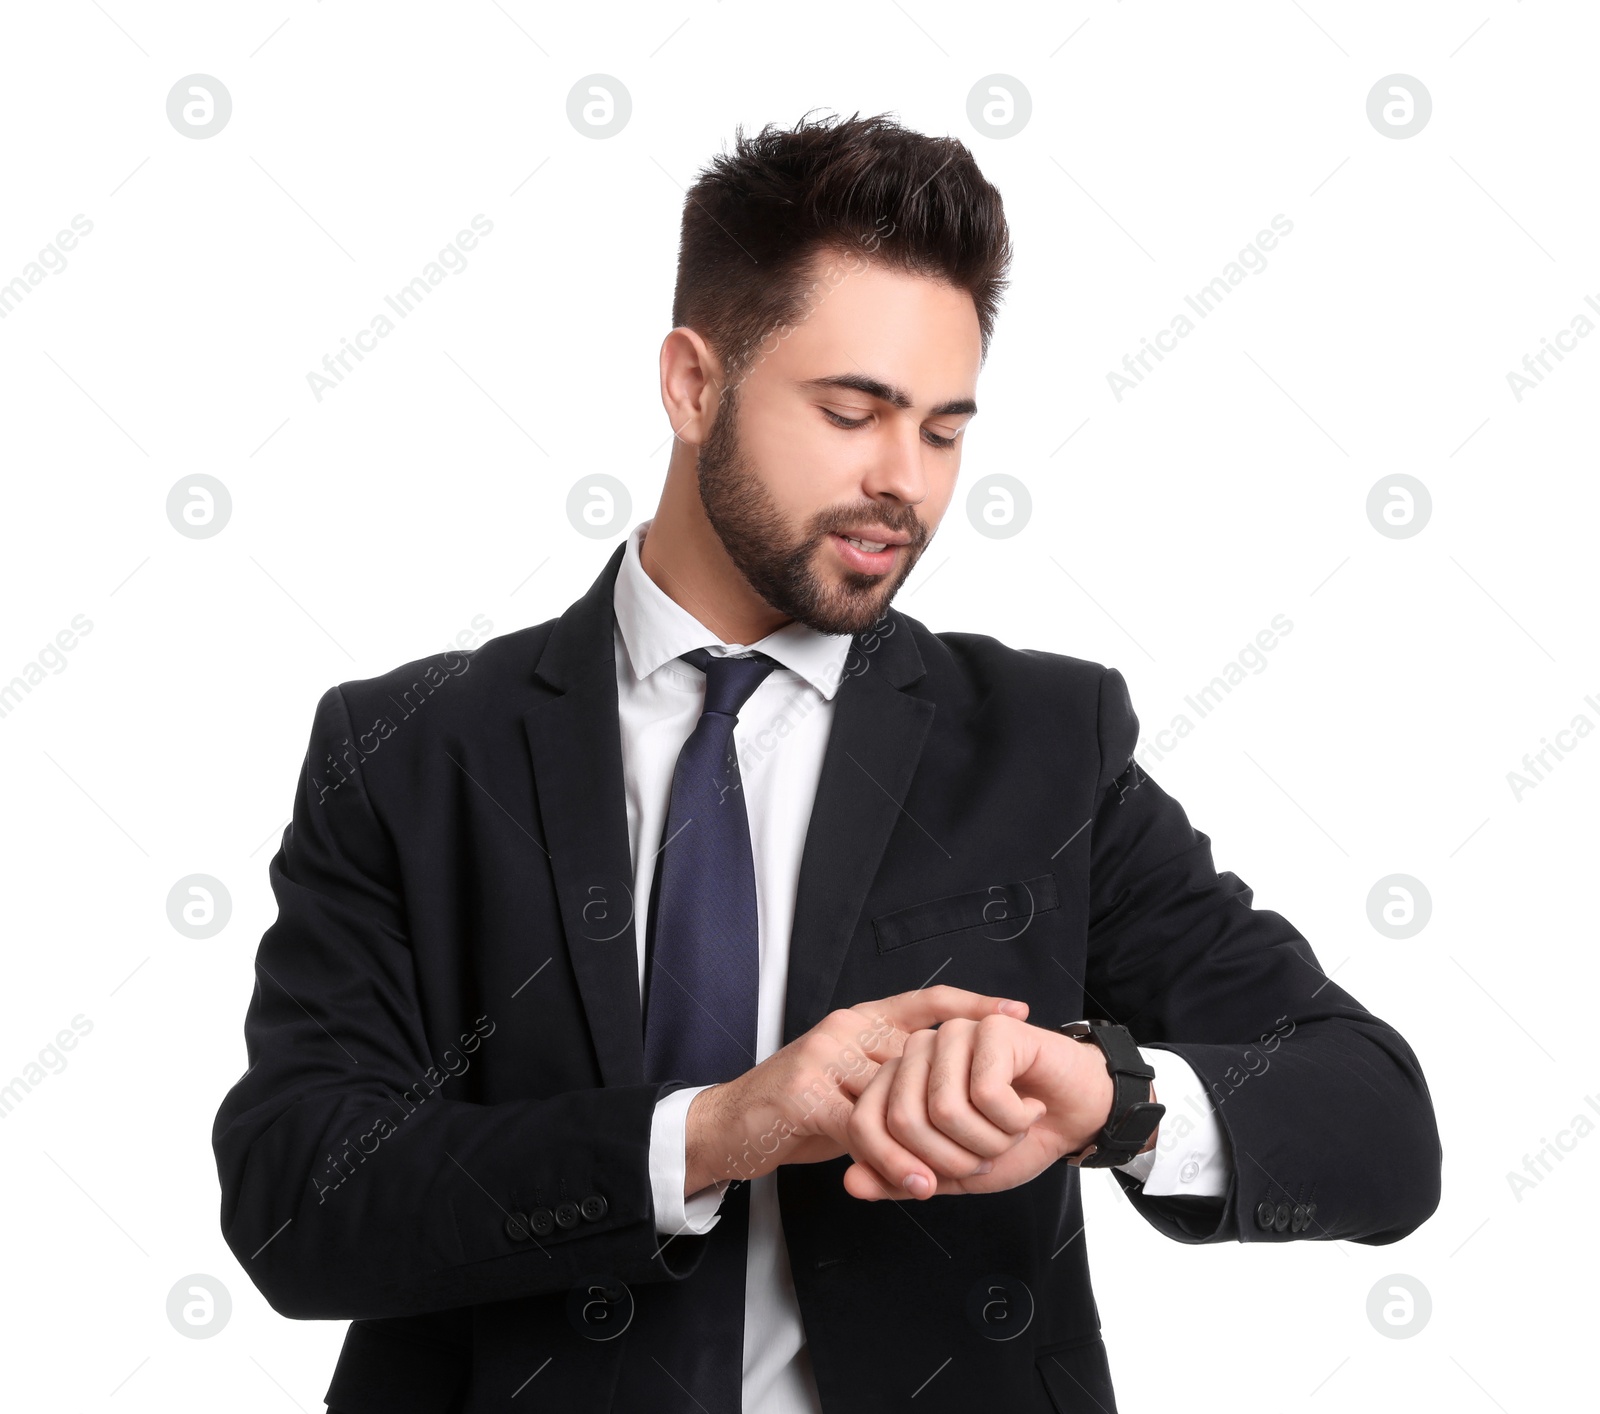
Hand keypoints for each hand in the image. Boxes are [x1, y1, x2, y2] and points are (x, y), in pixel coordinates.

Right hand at [684, 987, 1031, 1195]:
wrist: (727, 1126)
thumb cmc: (796, 1109)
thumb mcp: (851, 1085)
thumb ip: (892, 1081)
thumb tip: (954, 1091)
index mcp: (861, 1019)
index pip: (925, 1000)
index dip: (973, 1003)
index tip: (1017, 1011)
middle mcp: (846, 1028)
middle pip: (921, 1058)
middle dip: (961, 1099)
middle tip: (1000, 1132)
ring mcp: (824, 1057)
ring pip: (896, 1099)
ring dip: (931, 1143)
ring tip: (961, 1172)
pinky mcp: (805, 1094)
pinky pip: (864, 1130)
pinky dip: (894, 1162)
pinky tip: (917, 1183)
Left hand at [840, 1016, 1121, 1200]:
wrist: (1077, 1118)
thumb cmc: (1016, 1140)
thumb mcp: (953, 1174)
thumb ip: (901, 1179)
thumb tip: (851, 1184)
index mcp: (899, 1082)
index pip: (865, 1125)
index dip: (895, 1168)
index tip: (933, 1186)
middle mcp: (918, 1051)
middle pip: (905, 1121)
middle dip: (955, 1159)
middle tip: (989, 1149)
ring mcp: (952, 1035)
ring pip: (946, 1110)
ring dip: (991, 1140)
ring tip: (1013, 1126)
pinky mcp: (990, 1028)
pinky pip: (987, 1094)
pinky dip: (1017, 1120)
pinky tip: (1032, 1106)